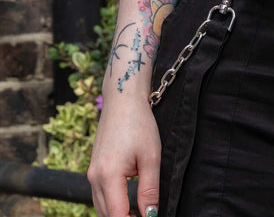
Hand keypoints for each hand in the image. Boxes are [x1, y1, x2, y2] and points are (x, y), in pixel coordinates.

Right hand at [88, 92, 160, 216]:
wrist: (122, 100)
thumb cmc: (139, 124)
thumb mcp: (151, 156)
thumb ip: (149, 189)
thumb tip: (150, 214)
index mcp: (108, 175)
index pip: (117, 215)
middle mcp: (95, 178)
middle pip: (106, 215)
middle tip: (146, 215)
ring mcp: (91, 174)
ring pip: (101, 208)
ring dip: (117, 214)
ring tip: (138, 213)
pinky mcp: (93, 169)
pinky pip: (99, 196)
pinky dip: (112, 205)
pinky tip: (127, 204)